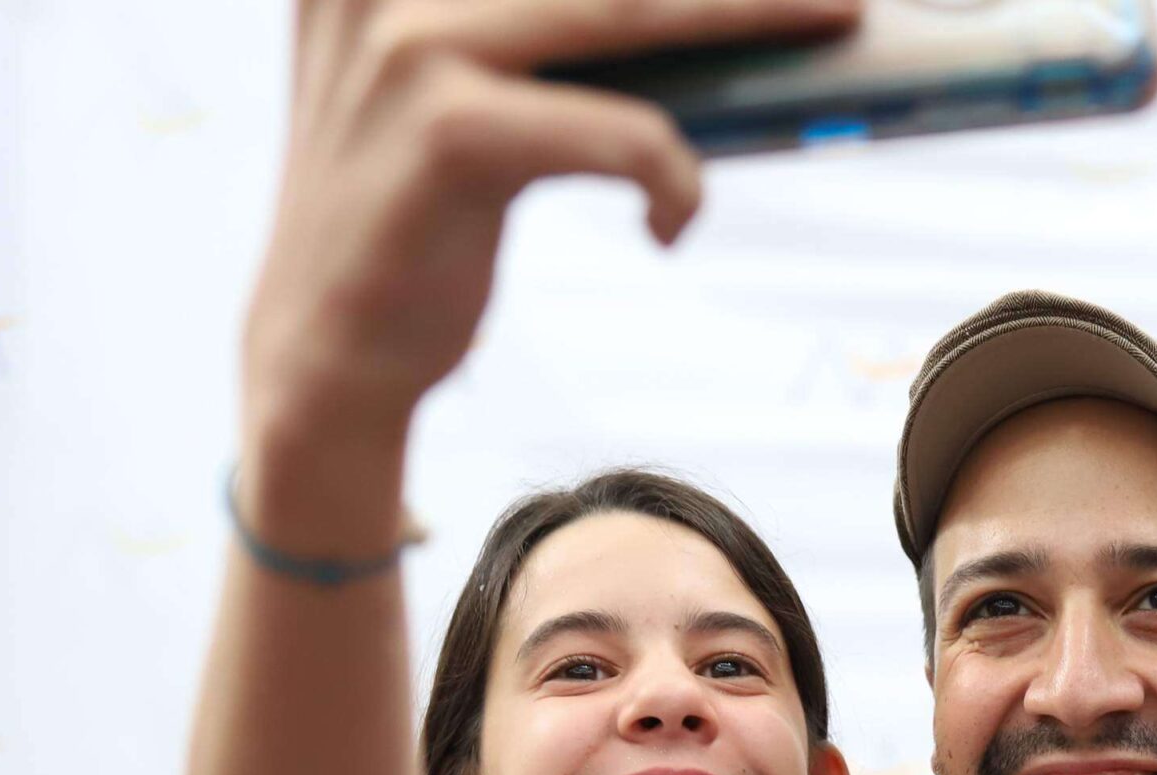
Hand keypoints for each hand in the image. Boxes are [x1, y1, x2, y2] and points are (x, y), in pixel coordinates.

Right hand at [242, 0, 858, 463]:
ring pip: (631, 8)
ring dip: (755, 14)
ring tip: (833, 21)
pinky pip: (622, 132)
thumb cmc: (420, 221)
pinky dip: (674, 173)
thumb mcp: (465, 92)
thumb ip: (547, 35)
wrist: (323, 358)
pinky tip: (670, 224)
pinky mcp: (447, 128)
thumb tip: (711, 13)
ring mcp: (410, 42)